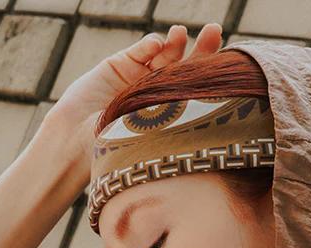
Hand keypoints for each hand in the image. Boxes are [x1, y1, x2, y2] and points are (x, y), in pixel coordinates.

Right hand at [40, 23, 223, 182]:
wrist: (77, 144)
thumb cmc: (120, 153)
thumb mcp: (158, 139)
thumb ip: (182, 121)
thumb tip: (223, 116)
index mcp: (177, 110)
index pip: (201, 87)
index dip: (215, 73)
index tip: (233, 62)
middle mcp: (161, 91)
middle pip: (188, 65)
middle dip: (202, 47)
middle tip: (214, 30)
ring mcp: (140, 76)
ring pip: (165, 54)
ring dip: (175, 43)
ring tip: (180, 34)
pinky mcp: (119, 64)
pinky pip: (139, 50)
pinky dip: (149, 45)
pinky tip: (156, 44)